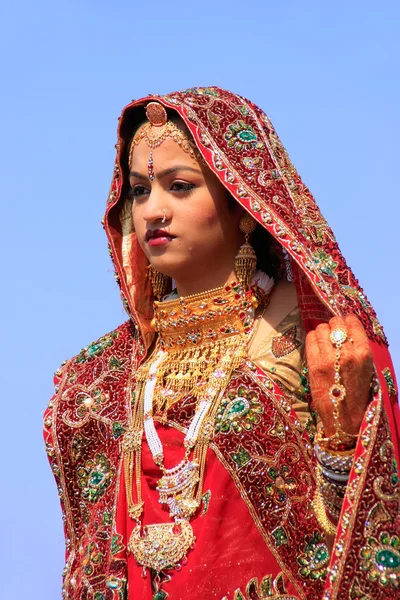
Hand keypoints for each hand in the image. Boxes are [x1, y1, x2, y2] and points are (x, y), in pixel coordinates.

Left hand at [305, 315, 373, 436]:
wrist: (345, 418)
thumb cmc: (356, 394)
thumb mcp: (365, 368)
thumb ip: (357, 348)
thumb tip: (345, 330)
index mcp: (363, 353)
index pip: (353, 322)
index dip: (345, 321)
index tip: (342, 324)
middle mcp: (347, 352)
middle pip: (336, 323)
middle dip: (333, 325)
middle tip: (331, 333)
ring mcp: (329, 357)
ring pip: (322, 329)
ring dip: (321, 333)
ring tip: (323, 343)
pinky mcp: (314, 363)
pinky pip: (311, 339)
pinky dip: (312, 339)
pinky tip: (316, 347)